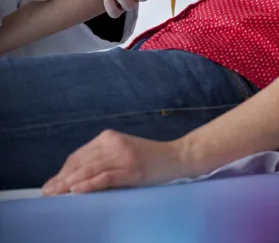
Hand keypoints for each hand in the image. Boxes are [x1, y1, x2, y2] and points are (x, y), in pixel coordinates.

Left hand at [42, 130, 187, 195]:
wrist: (177, 157)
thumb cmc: (149, 159)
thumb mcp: (123, 153)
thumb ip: (103, 160)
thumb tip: (75, 178)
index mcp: (109, 137)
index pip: (79, 155)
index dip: (63, 171)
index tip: (51, 185)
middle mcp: (113, 143)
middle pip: (81, 162)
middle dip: (62, 179)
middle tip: (47, 193)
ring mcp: (123, 155)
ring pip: (89, 169)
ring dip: (70, 183)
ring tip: (56, 194)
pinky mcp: (131, 169)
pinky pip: (105, 177)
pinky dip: (89, 184)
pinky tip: (76, 190)